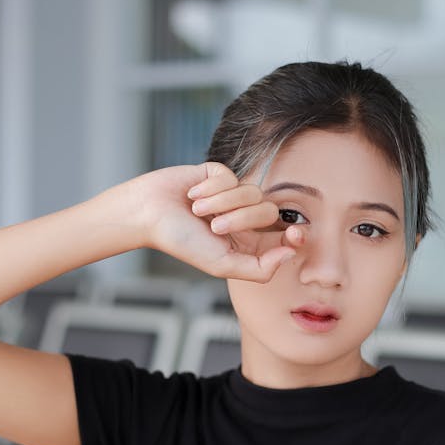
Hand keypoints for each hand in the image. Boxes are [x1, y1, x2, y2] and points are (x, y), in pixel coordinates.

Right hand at [133, 163, 302, 281]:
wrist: (149, 213)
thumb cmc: (182, 242)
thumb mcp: (222, 264)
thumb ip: (258, 268)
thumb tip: (288, 255)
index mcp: (248, 243)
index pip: (283, 236)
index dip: (295, 233)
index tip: (294, 233)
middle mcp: (244, 218)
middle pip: (269, 212)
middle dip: (242, 218)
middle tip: (214, 226)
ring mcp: (233, 195)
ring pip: (252, 191)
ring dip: (222, 202)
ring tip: (198, 210)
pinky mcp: (220, 175)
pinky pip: (232, 176)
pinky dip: (212, 187)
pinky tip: (193, 194)